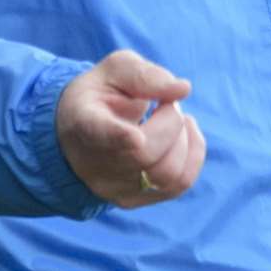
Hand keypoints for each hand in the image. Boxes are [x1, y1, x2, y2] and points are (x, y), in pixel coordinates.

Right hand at [54, 49, 206, 208]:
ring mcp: (113, 188)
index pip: (99, 133)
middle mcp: (94, 164)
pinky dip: (192, 154)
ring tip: (171, 117)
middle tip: (165, 102)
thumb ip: (145, 75)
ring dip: (183, 138)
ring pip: (167, 173)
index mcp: (83, 122)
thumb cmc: (100, 94)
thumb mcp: (115, 70)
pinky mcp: (133, 200)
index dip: (119, 137)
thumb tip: (182, 89)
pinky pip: (179, 184)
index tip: (135, 136)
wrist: (78, 131)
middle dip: (171, 120)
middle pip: (146, 153)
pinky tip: (183, 134)